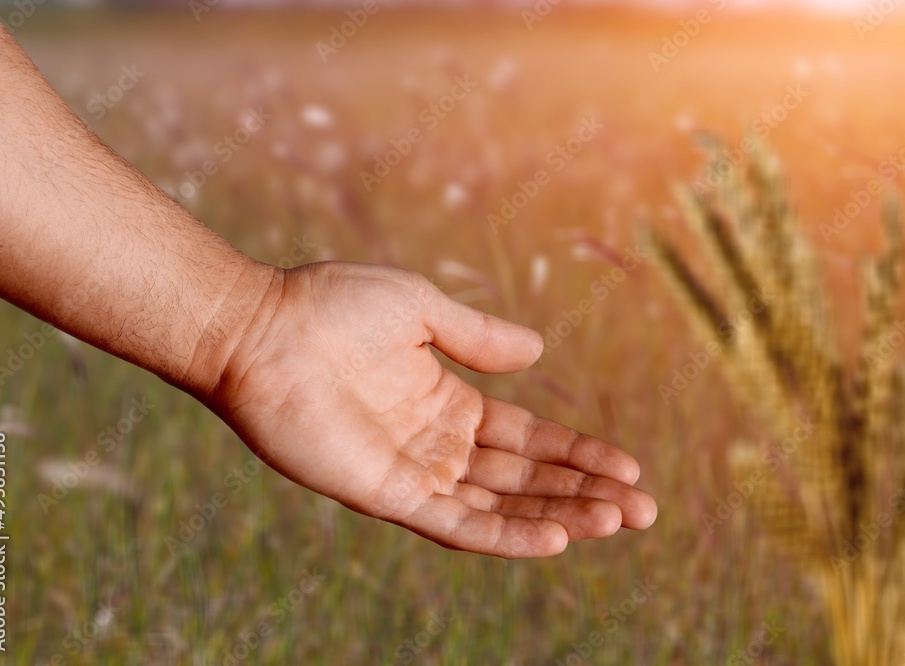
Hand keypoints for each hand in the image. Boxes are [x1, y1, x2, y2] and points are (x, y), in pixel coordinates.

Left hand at [203, 261, 656, 557]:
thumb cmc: (331, 306)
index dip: (578, 454)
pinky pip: (452, 523)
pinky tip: (554, 539)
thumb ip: (479, 337)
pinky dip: (503, 535)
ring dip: (557, 517)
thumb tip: (538, 354)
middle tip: (643, 509)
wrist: (261, 326)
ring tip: (615, 522)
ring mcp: (411, 472)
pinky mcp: (382, 493)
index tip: (628, 466)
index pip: (528, 438)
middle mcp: (435, 443)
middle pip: (524, 479)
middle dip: (584, 493)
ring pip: (498, 506)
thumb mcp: (421, 309)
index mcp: (447, 401)